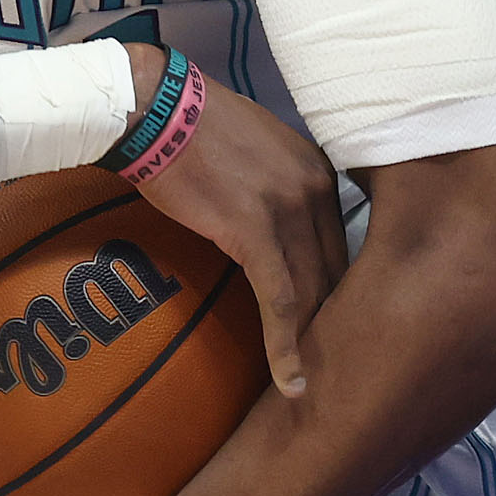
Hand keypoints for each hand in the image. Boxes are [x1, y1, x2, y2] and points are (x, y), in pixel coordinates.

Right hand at [133, 69, 346, 396]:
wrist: (154, 106)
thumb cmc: (190, 124)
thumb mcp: (253, 147)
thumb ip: (275, 182)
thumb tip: (268, 218)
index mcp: (318, 172)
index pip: (341, 245)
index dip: (339, 292)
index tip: (334, 328)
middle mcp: (315, 191)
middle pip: (336, 273)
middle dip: (335, 325)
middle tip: (331, 371)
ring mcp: (288, 210)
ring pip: (312, 293)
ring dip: (314, 345)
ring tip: (315, 388)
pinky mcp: (253, 230)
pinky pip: (278, 299)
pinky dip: (285, 345)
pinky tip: (290, 380)